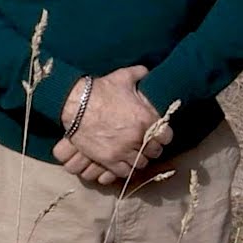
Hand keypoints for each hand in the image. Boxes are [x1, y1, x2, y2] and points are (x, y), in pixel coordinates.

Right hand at [54, 66, 173, 179]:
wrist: (76, 103)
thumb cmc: (100, 90)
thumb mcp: (123, 77)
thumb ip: (139, 73)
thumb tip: (146, 70)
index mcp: (146, 119)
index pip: (166, 136)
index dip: (163, 136)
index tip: (159, 134)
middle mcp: (137, 137)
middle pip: (154, 152)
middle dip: (151, 148)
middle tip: (145, 144)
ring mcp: (122, 150)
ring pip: (140, 164)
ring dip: (138, 159)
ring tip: (134, 153)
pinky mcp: (108, 159)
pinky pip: (124, 172)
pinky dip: (125, 169)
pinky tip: (123, 162)